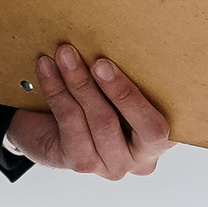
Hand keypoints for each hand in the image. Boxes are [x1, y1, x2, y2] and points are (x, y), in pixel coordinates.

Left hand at [3, 44, 172, 178]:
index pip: (155, 127)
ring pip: (97, 120)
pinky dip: (56, 90)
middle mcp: (140, 159)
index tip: (107, 65)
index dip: (131, 97)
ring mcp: (110, 165)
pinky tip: (47, 69)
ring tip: (64, 55)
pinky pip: (70, 122)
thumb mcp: (120, 88)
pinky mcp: (82, 163)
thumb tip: (124, 41)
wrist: (55, 126)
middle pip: (121, 123)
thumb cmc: (101, 99)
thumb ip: (131, 77)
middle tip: (92, 60)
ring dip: (77, 83)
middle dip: (104, 87)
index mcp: (161, 139)